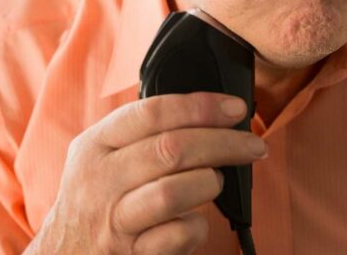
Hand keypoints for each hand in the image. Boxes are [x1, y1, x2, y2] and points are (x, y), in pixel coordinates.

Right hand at [24, 92, 266, 254]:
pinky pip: (178, 236)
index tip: (235, 108)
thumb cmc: (94, 200)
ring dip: (209, 184)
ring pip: (173, 192)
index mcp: (94, 146)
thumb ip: (139, 134)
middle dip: (223, 143)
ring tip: (216, 183)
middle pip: (171, 149)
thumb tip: (206, 111)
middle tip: (252, 145)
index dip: (200, 106)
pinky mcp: (131, 254)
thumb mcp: (99, 158)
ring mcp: (113, 220)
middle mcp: (99, 180)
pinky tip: (194, 222)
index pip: (151, 113)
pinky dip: (196, 226)